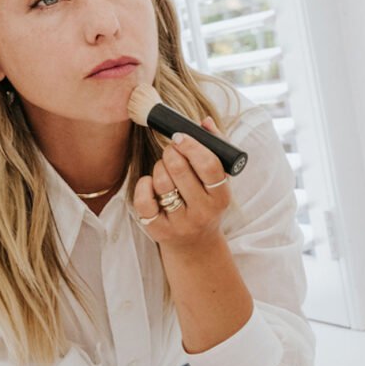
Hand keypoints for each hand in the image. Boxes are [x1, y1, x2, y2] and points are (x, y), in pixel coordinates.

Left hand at [133, 118, 229, 249]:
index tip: (180, 137)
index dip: (192, 146)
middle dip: (171, 152)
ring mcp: (180, 223)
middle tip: (171, 150)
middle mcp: (203, 212)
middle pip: (180, 169)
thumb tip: (205, 122)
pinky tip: (150, 183)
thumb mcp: (218, 181)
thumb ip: (215, 148)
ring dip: (159, 167)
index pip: (209, 166)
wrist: (196, 244)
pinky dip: (143, 184)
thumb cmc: (206, 202)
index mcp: (221, 197)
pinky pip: (144, 200)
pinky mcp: (159, 230)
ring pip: (161, 182)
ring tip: (164, 168)